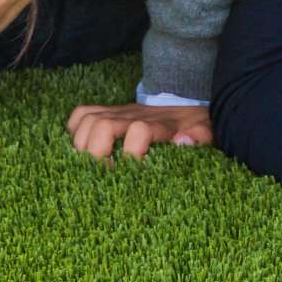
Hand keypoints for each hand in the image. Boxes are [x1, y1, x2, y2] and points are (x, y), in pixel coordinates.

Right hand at [67, 101, 213, 162]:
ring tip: (91, 168)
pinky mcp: (107, 112)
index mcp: (158, 124)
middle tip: (103, 177)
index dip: (133, 153)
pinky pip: (80, 114)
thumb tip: (182, 141)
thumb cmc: (192, 126)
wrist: (186, 104)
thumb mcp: (205, 132)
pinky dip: (75, 131)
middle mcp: (133, 115)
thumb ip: (199, 136)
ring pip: (87, 120)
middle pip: (102, 126)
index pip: (138, 131)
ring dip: (83, 146)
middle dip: (97, 154)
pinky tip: (83, 149)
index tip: (136, 173)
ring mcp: (118, 113)